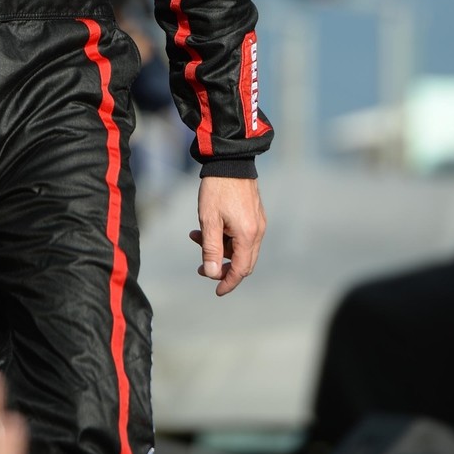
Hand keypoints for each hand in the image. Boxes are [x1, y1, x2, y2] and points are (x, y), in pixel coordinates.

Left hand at [190, 177, 265, 295]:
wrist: (230, 161)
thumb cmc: (217, 189)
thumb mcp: (209, 220)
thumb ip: (210, 249)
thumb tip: (212, 273)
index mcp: (247, 235)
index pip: (241, 269)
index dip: (228, 282)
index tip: (217, 292)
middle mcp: (257, 231)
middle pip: (243, 261)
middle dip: (221, 266)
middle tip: (200, 266)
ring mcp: (258, 223)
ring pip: (240, 248)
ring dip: (219, 248)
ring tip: (195, 236)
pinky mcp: (254, 215)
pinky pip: (241, 236)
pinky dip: (225, 237)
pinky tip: (207, 228)